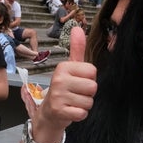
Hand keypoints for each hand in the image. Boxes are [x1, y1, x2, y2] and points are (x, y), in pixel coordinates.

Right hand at [31, 25, 94, 141]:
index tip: (78, 82)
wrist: (49, 113)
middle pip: (93, 87)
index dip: (89, 79)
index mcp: (63, 67)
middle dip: (88, 94)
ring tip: (72, 102)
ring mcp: (58, 96)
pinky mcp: (60, 111)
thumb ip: (77, 49)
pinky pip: (82, 113)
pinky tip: (71, 111)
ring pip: (89, 101)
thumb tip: (78, 28)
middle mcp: (59, 79)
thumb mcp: (70, 68)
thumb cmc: (63, 89)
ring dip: (83, 105)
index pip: (93, 71)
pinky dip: (79, 115)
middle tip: (75, 94)